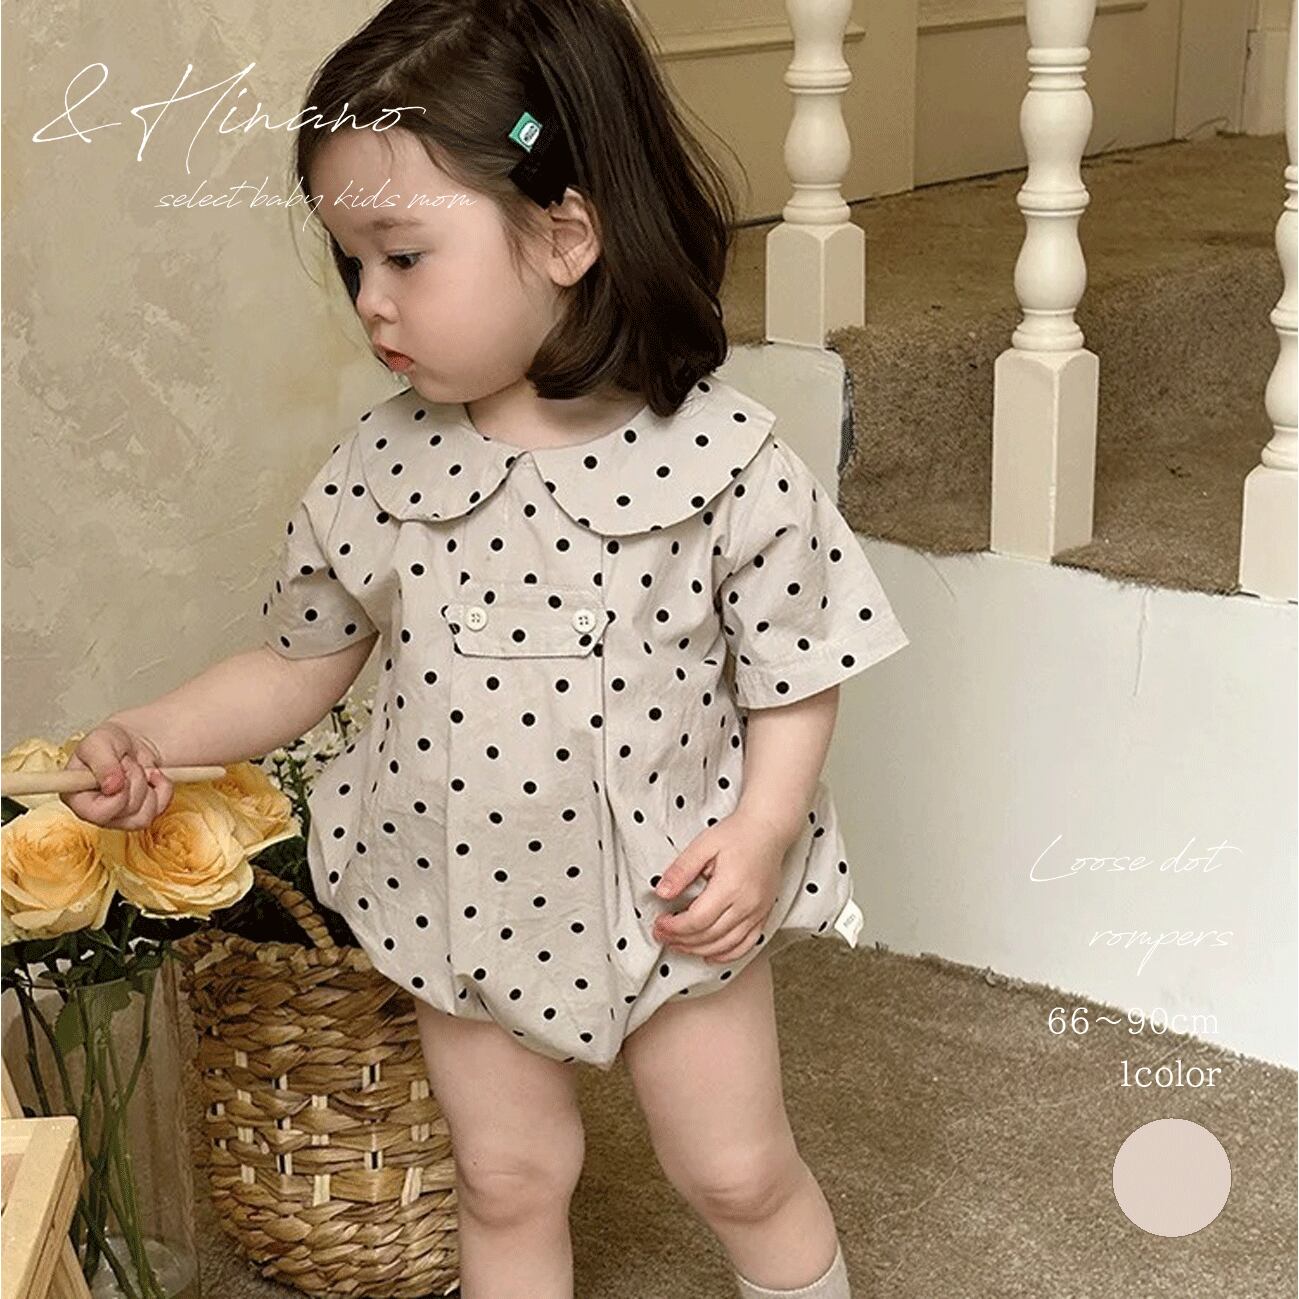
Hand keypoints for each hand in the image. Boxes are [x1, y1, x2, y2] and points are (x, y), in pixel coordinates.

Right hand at [59, 721, 172, 830]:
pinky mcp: (140, 816)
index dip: (116, 796)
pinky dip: (162, 788)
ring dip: (147, 786)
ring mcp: (119, 818)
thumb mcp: (99, 741)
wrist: (132, 743)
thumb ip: (102, 763)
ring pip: (144, 816)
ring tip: (136, 770)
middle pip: (126, 810)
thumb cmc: (109, 743)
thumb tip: (112, 787)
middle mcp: (94, 814)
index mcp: (75, 798)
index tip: (120, 777)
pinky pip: (160, 809)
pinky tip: (151, 777)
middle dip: (134, 781)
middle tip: (127, 763)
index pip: (96, 814)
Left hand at [651, 809, 790, 963]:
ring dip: (699, 950)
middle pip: (709, 936)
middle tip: (662, 936)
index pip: (697, 920)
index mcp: (730, 886)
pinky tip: (711, 956)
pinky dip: (727, 955)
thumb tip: (661, 893)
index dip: (674, 927)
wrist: (769, 829)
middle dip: (681, 940)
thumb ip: (681, 870)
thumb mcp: (703, 844)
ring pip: (726, 945)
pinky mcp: (764, 914)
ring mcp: (758, 912)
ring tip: (679, 945)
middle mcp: (747, 904)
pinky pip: (747, 944)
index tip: (659, 924)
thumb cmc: (737, 833)